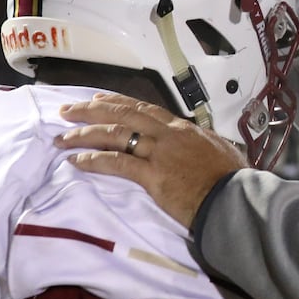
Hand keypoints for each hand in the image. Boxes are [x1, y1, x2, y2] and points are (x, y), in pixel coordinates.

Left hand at [56, 92, 247, 226]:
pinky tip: (77, 160)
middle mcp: (168, 135)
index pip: (144, 109)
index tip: (96, 100)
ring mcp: (159, 154)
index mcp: (183, 128)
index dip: (116, 102)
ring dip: (84, 135)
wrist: (235, 199)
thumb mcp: (220, 151)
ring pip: (114, 134)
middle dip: (90, 111)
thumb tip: (201, 143)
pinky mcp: (153, 176)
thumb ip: (203, 144)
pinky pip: (116, 163)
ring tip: (63, 138)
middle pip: (123, 114)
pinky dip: (94, 160)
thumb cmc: (232, 180)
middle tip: (67, 112)